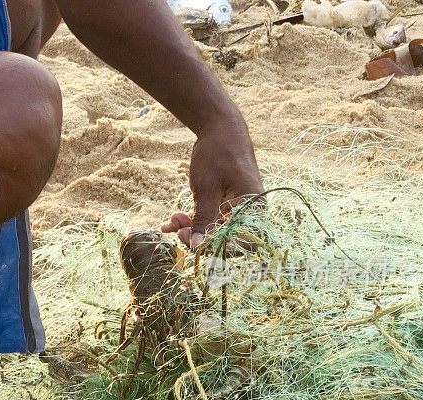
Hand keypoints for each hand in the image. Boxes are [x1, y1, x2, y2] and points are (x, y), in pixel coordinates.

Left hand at [162, 115, 262, 247]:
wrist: (220, 129)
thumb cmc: (218, 155)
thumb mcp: (207, 189)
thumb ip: (203, 219)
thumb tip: (197, 246)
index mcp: (253, 208)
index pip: (242, 242)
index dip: (219, 248)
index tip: (195, 244)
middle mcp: (248, 212)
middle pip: (225, 238)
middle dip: (199, 237)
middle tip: (178, 231)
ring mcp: (235, 209)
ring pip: (213, 229)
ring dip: (191, 228)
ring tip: (172, 220)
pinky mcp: (223, 205)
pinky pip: (208, 219)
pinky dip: (191, 221)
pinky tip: (170, 223)